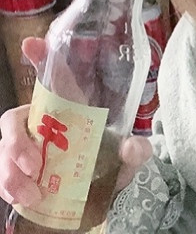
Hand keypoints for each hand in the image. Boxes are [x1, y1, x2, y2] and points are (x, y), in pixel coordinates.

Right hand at [0, 37, 152, 207]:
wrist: (102, 197)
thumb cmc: (111, 164)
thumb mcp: (128, 157)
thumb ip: (135, 151)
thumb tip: (132, 148)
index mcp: (70, 108)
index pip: (55, 78)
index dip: (42, 59)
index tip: (31, 44)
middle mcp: (44, 124)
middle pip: (14, 120)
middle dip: (17, 143)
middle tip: (35, 165)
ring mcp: (27, 149)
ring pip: (3, 151)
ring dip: (11, 173)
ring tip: (33, 193)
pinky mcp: (18, 173)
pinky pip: (1, 176)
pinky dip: (9, 188)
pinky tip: (25, 198)